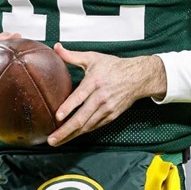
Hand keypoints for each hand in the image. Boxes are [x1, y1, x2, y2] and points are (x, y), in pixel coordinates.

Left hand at [48, 45, 166, 145]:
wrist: (139, 77)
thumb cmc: (115, 67)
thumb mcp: (93, 58)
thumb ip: (72, 56)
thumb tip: (56, 47)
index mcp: (95, 82)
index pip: (80, 96)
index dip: (69, 107)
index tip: (57, 117)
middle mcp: (101, 97)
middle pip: (82, 117)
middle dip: (65, 130)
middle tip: (51, 139)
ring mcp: (107, 108)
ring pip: (87, 125)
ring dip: (71, 135)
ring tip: (57, 142)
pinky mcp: (112, 115)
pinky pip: (95, 126)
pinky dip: (83, 132)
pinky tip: (72, 136)